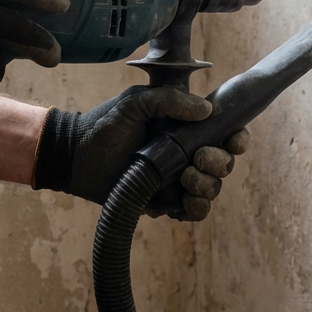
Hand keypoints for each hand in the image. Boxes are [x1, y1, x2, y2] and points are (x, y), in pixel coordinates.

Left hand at [32, 86, 250, 218]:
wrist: (74, 156)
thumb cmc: (105, 125)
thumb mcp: (136, 103)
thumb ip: (169, 100)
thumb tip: (206, 110)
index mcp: (186, 129)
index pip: (225, 134)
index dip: (237, 138)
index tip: (234, 140)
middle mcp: (188, 155)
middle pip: (225, 163)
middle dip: (219, 162)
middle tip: (197, 159)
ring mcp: (178, 181)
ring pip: (213, 189)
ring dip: (206, 185)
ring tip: (183, 179)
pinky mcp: (166, 204)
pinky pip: (194, 212)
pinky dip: (195, 208)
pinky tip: (183, 200)